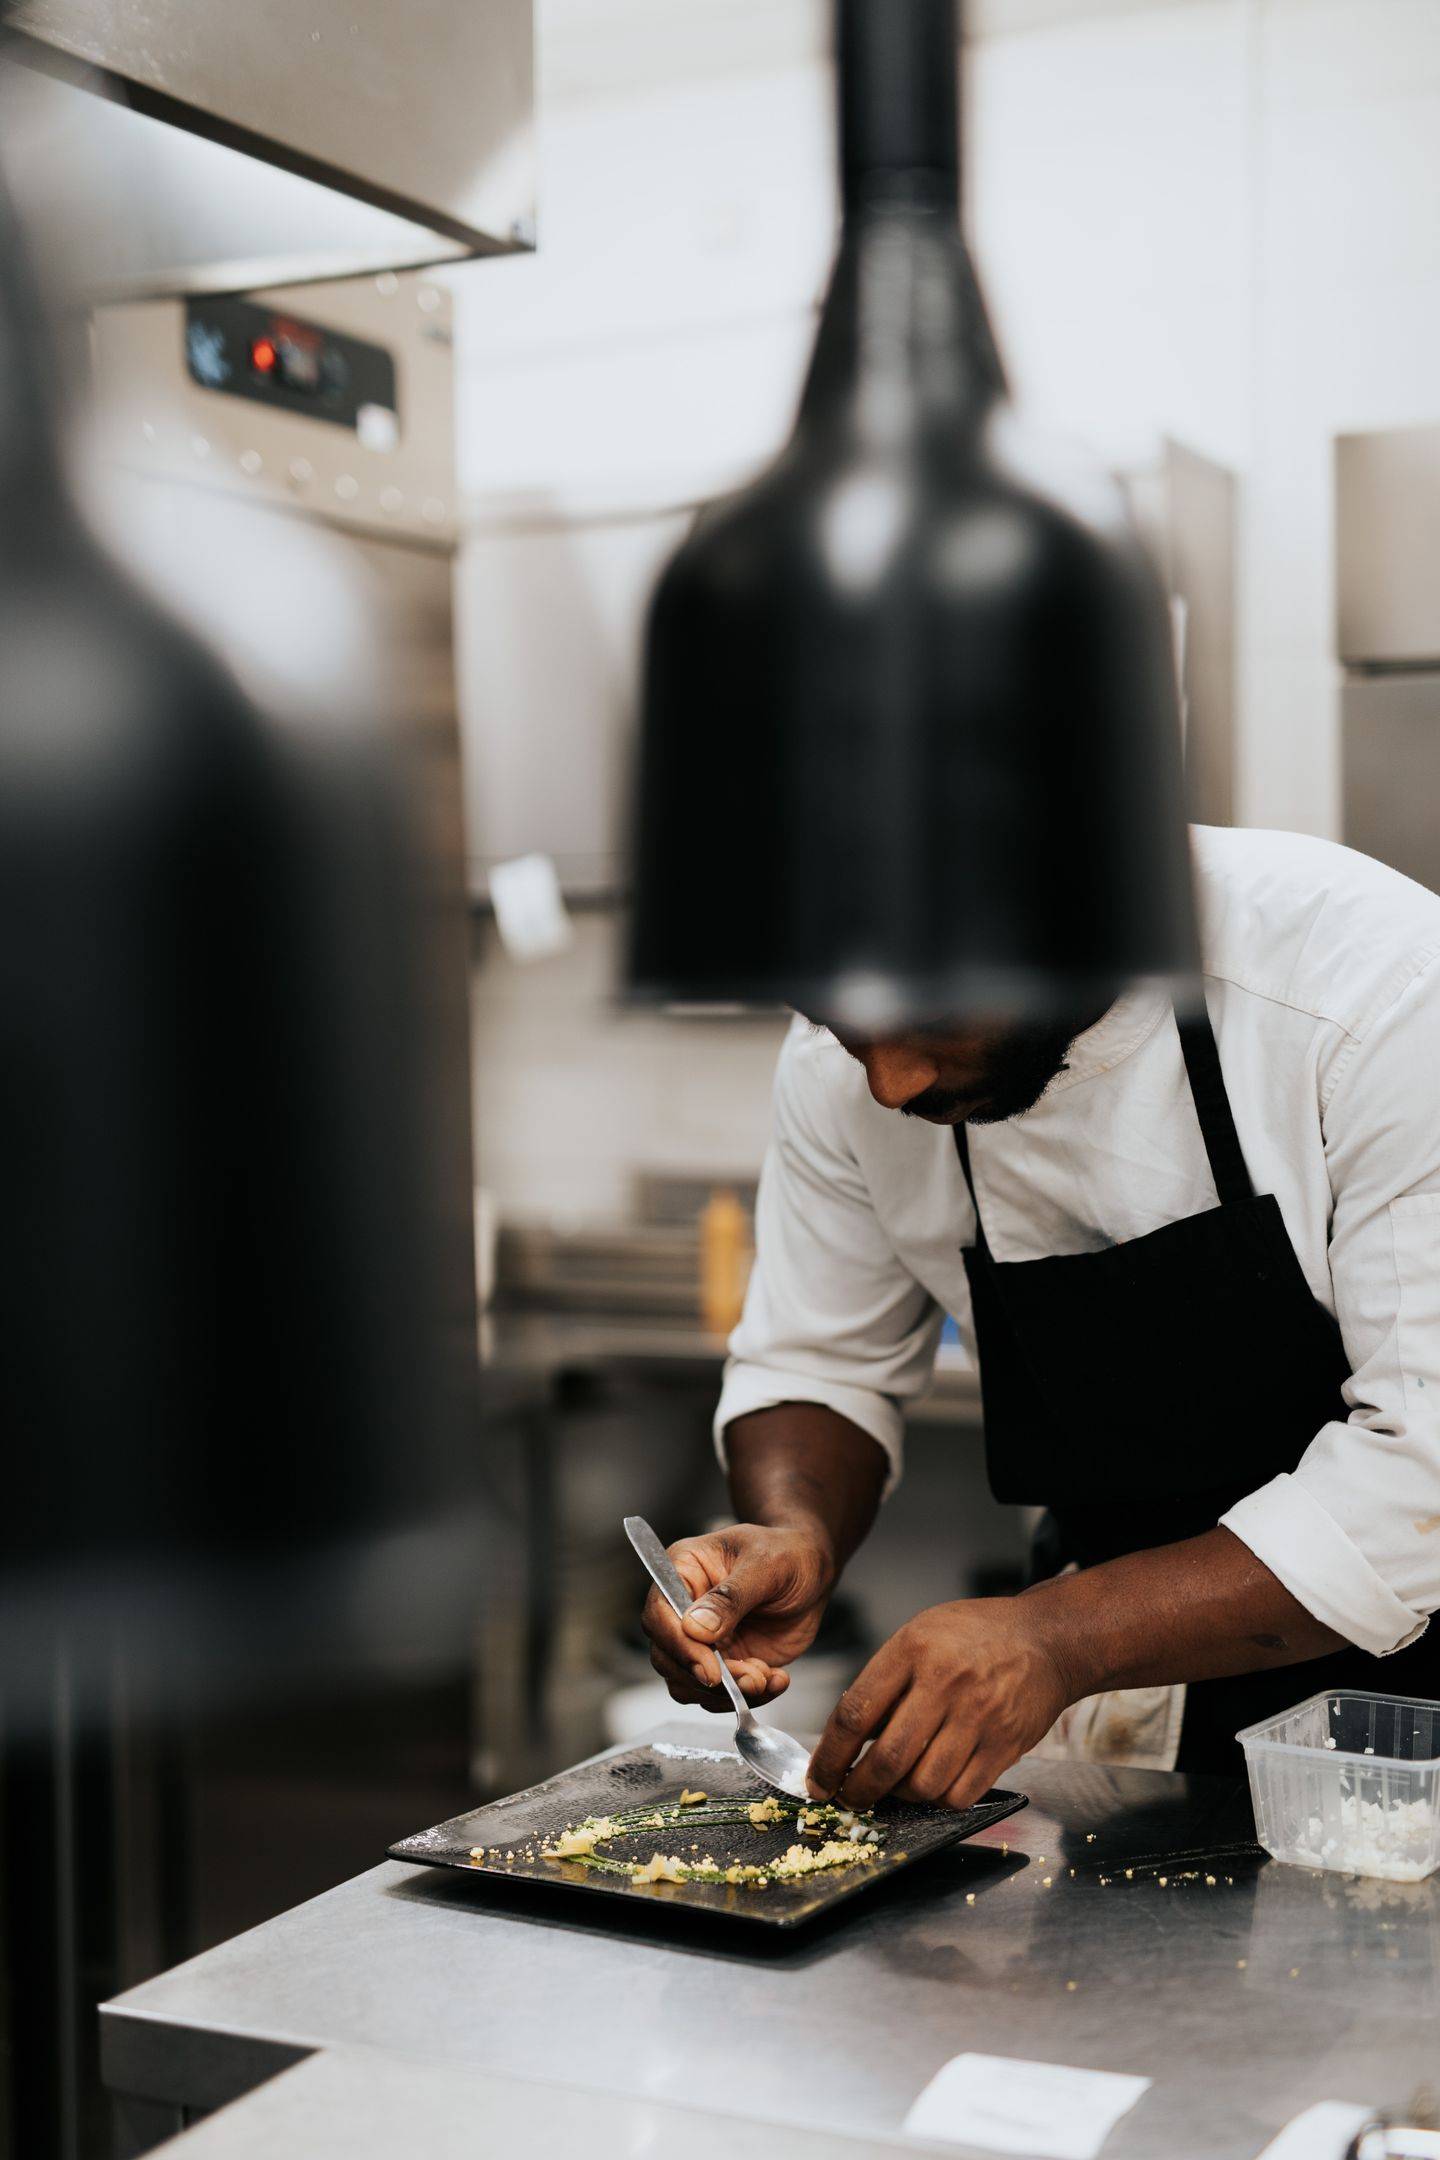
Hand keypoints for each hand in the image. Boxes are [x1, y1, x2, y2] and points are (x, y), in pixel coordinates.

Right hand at [642, 1523, 836, 1709]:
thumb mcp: (765, 1565)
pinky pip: (719, 1695)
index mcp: (683, 1570)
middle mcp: (683, 1608)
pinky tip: (777, 1678)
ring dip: (728, 1692)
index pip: (659, 1614)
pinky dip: (747, 1696)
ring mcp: (701, 1639)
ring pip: (688, 1683)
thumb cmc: (787, 1554)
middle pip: (667, 1657)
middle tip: (752, 1678)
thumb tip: (694, 1628)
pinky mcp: (722, 1662)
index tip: (710, 1669)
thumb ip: (730, 1596)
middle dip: (708, 1678)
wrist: (812, 1574)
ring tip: (767, 1675)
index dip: (679, 1646)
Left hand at [807, 1596, 1071, 1810]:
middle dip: (859, 1790)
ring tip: (894, 1787)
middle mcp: (946, 1683)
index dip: (829, 1757)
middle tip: (850, 1797)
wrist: (1045, 1640)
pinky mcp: (1006, 1745)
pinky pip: (960, 1794)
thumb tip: (848, 1741)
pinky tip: (931, 1786)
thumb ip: (885, 1683)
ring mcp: (979, 1717)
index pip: (855, 1714)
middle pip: (888, 1759)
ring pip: (924, 1784)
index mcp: (914, 1649)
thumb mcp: (919, 1635)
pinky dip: (938, 1800)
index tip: (819, 1780)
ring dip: (900, 1796)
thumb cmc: (974, 1636)